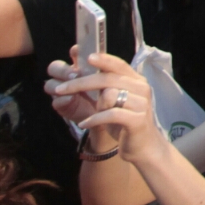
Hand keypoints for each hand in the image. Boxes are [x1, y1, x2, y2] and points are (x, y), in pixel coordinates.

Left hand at [43, 51, 163, 161]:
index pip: (119, 65)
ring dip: (95, 106)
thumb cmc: (125, 122)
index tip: (88, 57)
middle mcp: (141, 88)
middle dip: (80, 83)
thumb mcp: (115, 101)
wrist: (143, 146)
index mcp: (136, 80)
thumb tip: (87, 73)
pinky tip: (84, 124)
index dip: (104, 60)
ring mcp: (141, 103)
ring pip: (109, 95)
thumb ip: (106, 87)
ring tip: (92, 116)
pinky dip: (94, 119)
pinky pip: (110, 114)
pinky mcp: (137, 119)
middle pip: (107, 79)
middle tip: (60, 89)